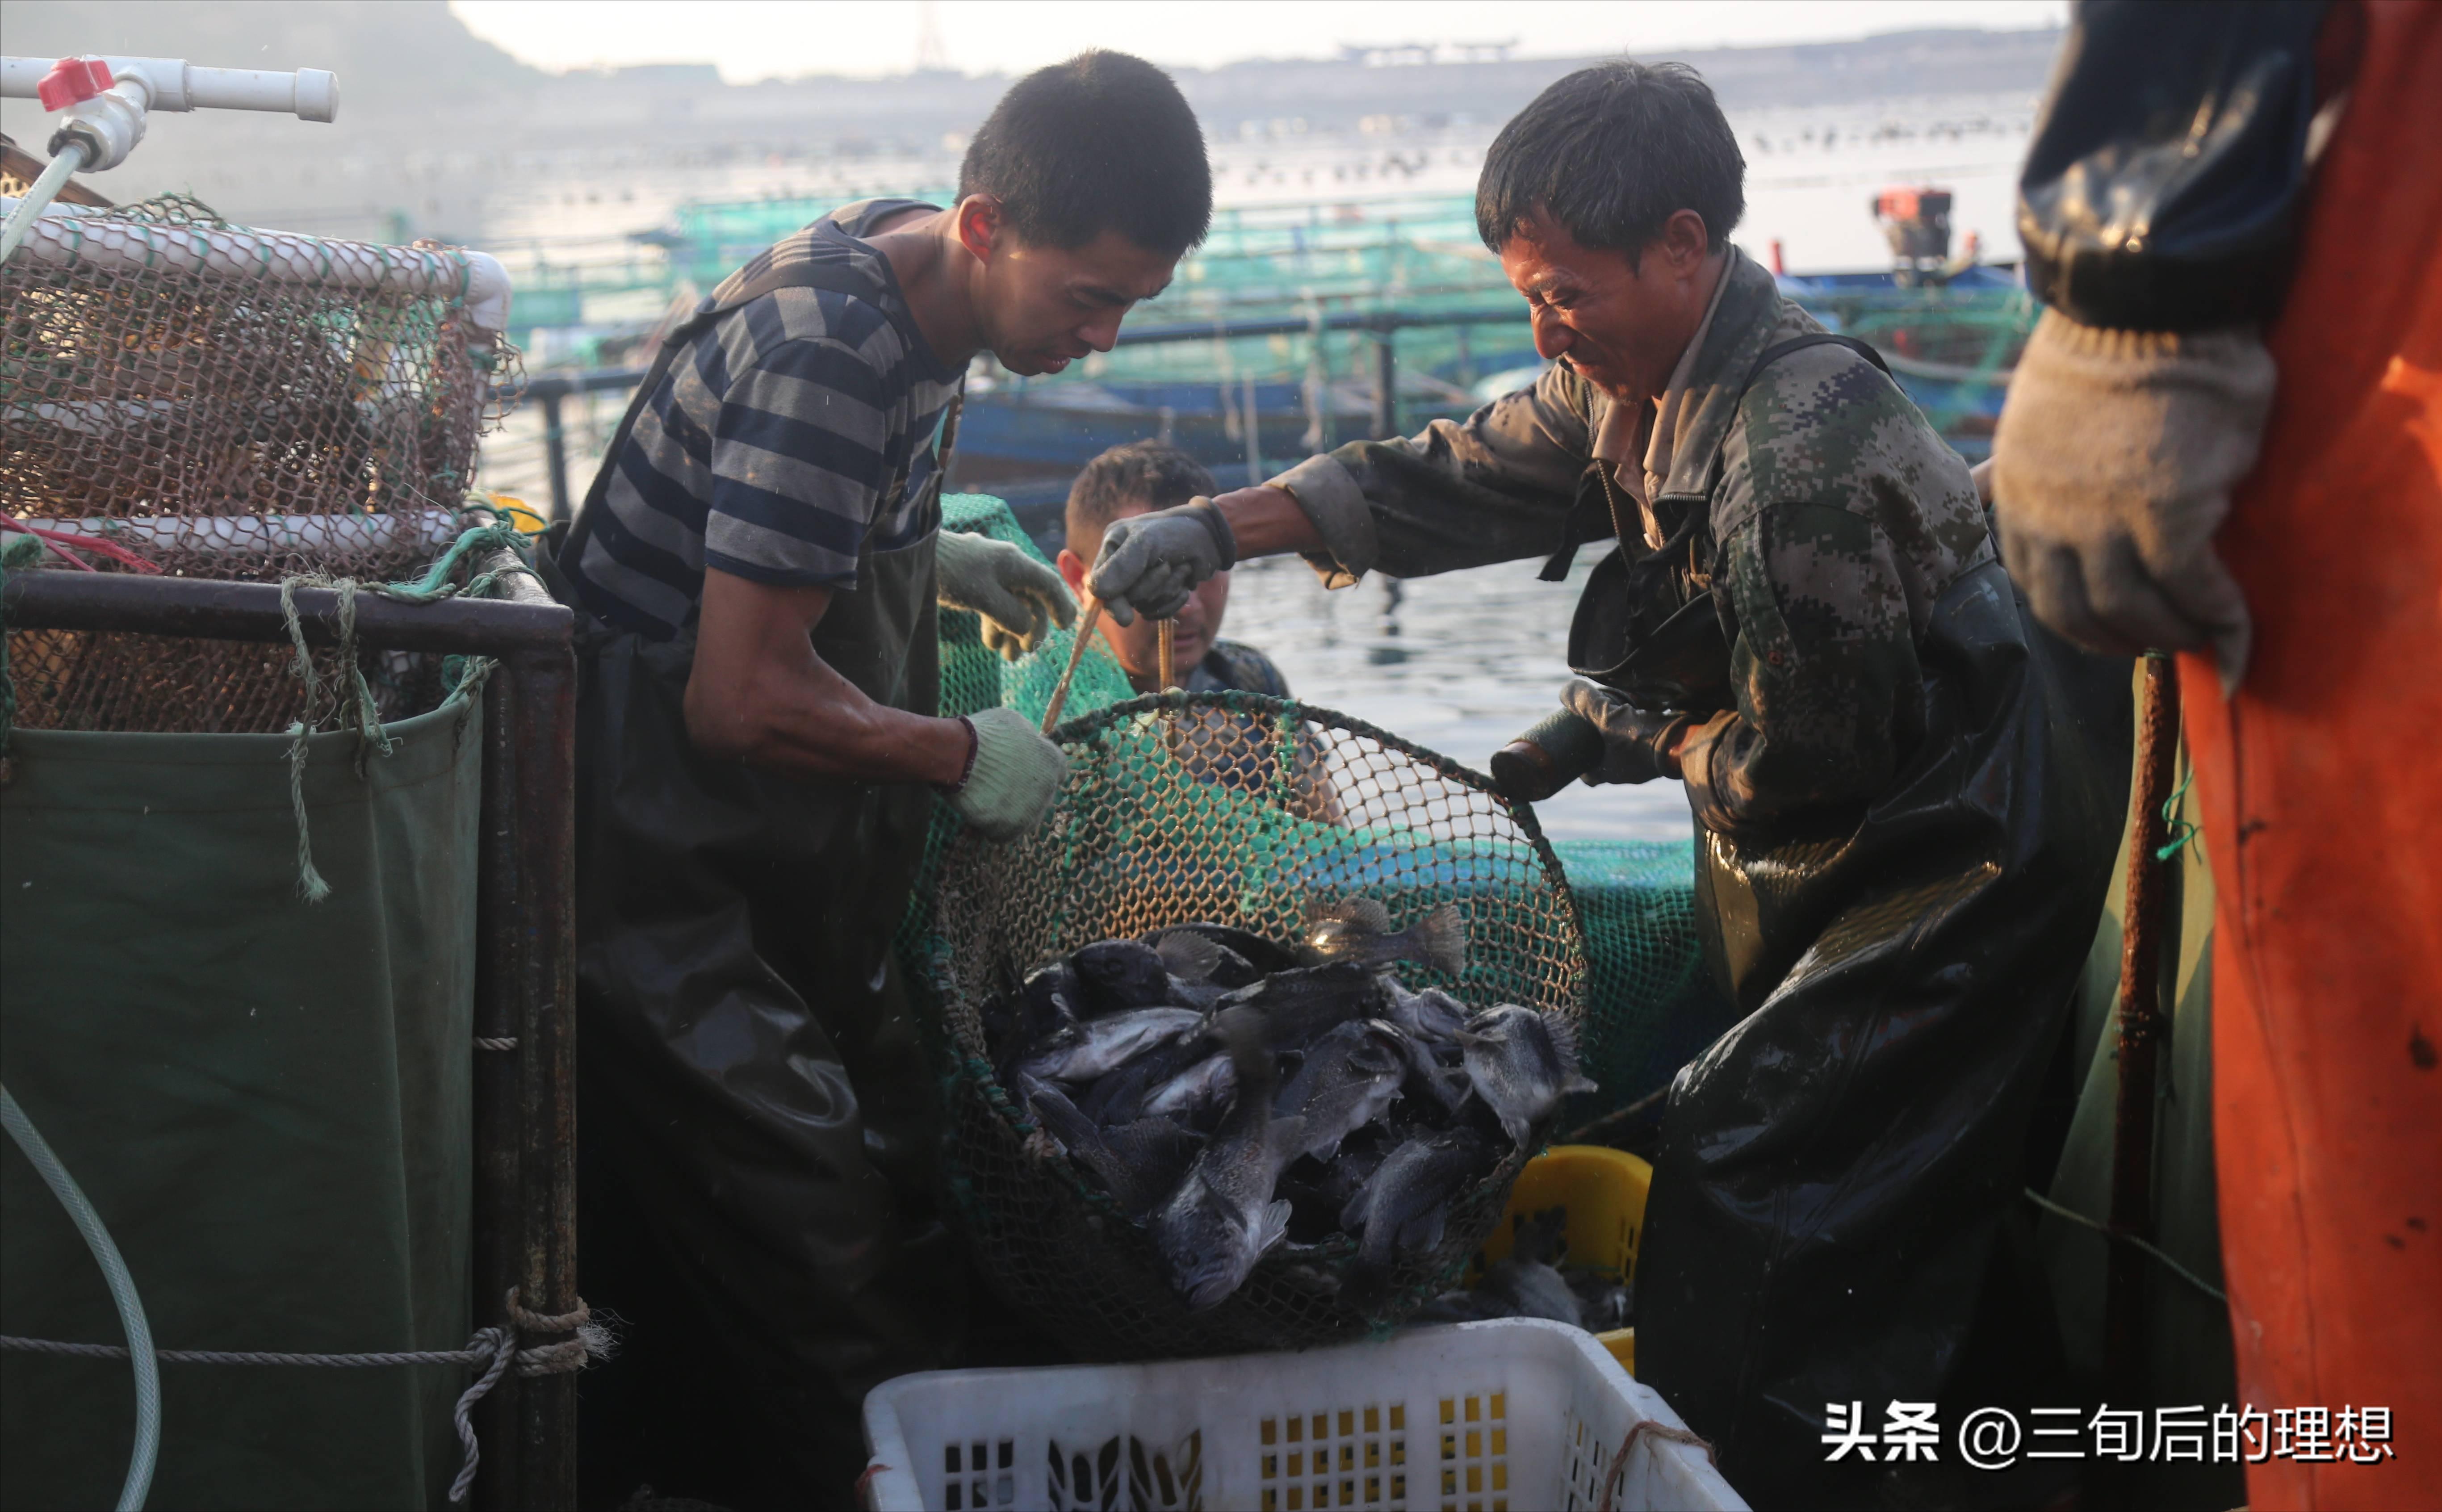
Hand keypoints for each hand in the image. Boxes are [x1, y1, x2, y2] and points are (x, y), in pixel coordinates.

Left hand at [935, 529, 1077, 660]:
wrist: (913, 554)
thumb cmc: (950, 572)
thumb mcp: (984, 597)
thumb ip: (1011, 615)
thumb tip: (1027, 630)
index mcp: (1015, 564)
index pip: (1049, 584)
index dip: (1060, 606)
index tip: (1064, 629)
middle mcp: (1006, 566)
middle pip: (1030, 599)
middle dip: (1030, 628)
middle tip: (1025, 653)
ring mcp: (989, 573)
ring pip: (1011, 604)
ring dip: (1012, 631)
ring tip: (1007, 657)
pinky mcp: (973, 581)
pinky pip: (993, 604)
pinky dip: (995, 624)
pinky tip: (991, 643)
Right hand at [945, 707, 1069, 840]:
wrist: (960, 756)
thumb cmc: (984, 734)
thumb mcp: (1011, 721)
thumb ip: (1026, 733)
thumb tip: (1029, 737)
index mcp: (1053, 761)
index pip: (1057, 772)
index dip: (1039, 770)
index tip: (1023, 769)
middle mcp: (1048, 789)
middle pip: (1041, 796)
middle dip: (1024, 791)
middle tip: (1000, 785)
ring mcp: (1031, 811)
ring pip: (1026, 817)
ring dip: (1011, 812)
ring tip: (987, 800)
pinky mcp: (1012, 828)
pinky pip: (1006, 834)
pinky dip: (995, 828)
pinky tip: (982, 816)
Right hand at [1086, 498, 1236, 625]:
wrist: (1211, 538)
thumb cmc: (1178, 532)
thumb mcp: (1147, 542)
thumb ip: (1122, 566)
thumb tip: (1097, 592)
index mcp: (1113, 547)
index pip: (1100, 584)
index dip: (1112, 602)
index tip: (1125, 617)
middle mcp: (1122, 566)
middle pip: (1124, 599)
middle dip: (1150, 586)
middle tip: (1167, 566)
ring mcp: (1139, 582)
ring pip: (1143, 607)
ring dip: (1166, 591)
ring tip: (1179, 567)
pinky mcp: (1157, 595)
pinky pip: (1158, 612)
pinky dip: (1174, 601)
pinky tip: (1185, 584)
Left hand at [1560, 678, 1691, 785]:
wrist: (1684, 743)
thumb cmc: (1642, 737)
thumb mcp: (1607, 718)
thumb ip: (1586, 704)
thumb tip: (1565, 691)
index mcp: (1611, 772)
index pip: (1589, 777)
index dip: (1580, 765)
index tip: (1574, 748)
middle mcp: (1629, 773)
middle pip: (1608, 763)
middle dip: (1601, 748)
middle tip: (1594, 730)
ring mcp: (1647, 765)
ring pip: (1628, 755)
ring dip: (1622, 740)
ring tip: (1617, 719)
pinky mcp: (1663, 753)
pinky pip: (1647, 745)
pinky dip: (1642, 733)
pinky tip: (1641, 715)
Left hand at [1991, 310, 2273, 690]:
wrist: (2145, 302)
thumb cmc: (2108, 347)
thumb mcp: (2042, 418)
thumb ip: (2047, 471)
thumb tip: (2052, 498)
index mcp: (2017, 493)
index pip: (2034, 583)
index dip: (2073, 618)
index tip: (2107, 629)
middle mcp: (2050, 516)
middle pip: (2076, 611)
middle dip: (2118, 639)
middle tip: (2158, 643)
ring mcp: (2105, 520)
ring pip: (2133, 609)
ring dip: (2170, 633)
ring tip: (2201, 635)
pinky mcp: (2166, 513)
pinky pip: (2193, 587)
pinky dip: (2217, 616)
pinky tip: (2234, 626)